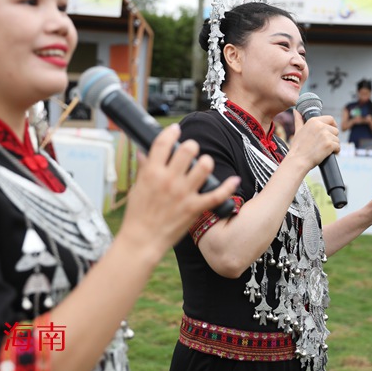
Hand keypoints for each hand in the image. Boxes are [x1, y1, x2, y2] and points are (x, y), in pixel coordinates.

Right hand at [119, 124, 239, 252]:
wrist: (142, 241)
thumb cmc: (137, 215)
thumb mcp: (137, 188)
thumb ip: (144, 168)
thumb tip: (144, 152)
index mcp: (152, 173)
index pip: (163, 143)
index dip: (171, 132)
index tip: (176, 129)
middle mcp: (169, 180)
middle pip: (188, 149)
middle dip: (191, 146)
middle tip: (190, 151)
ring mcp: (184, 194)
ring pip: (204, 166)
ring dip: (206, 162)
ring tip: (204, 165)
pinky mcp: (195, 207)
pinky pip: (217, 194)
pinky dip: (228, 186)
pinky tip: (233, 180)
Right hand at [288, 109, 339, 171]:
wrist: (298, 160)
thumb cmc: (297, 148)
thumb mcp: (297, 131)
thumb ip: (299, 120)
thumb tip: (296, 111)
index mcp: (314, 121)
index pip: (330, 119)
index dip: (333, 125)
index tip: (331, 131)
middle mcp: (320, 126)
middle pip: (335, 130)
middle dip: (332, 137)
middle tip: (324, 144)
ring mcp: (326, 135)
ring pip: (337, 139)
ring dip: (333, 145)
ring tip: (325, 150)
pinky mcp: (329, 144)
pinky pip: (338, 147)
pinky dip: (336, 151)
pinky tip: (329, 153)